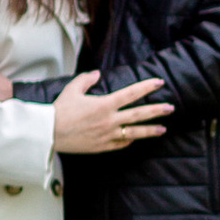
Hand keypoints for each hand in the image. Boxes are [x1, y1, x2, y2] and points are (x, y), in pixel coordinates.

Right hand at [51, 71, 172, 155]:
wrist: (49, 133)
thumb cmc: (59, 110)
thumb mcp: (72, 89)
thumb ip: (86, 79)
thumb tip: (96, 73)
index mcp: (104, 104)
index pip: (131, 94)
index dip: (147, 87)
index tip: (159, 83)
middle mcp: (110, 120)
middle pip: (139, 115)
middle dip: (157, 111)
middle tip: (171, 108)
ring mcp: (108, 135)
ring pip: (134, 133)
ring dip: (150, 131)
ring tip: (163, 129)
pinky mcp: (102, 147)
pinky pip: (121, 144)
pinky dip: (129, 140)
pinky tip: (136, 139)